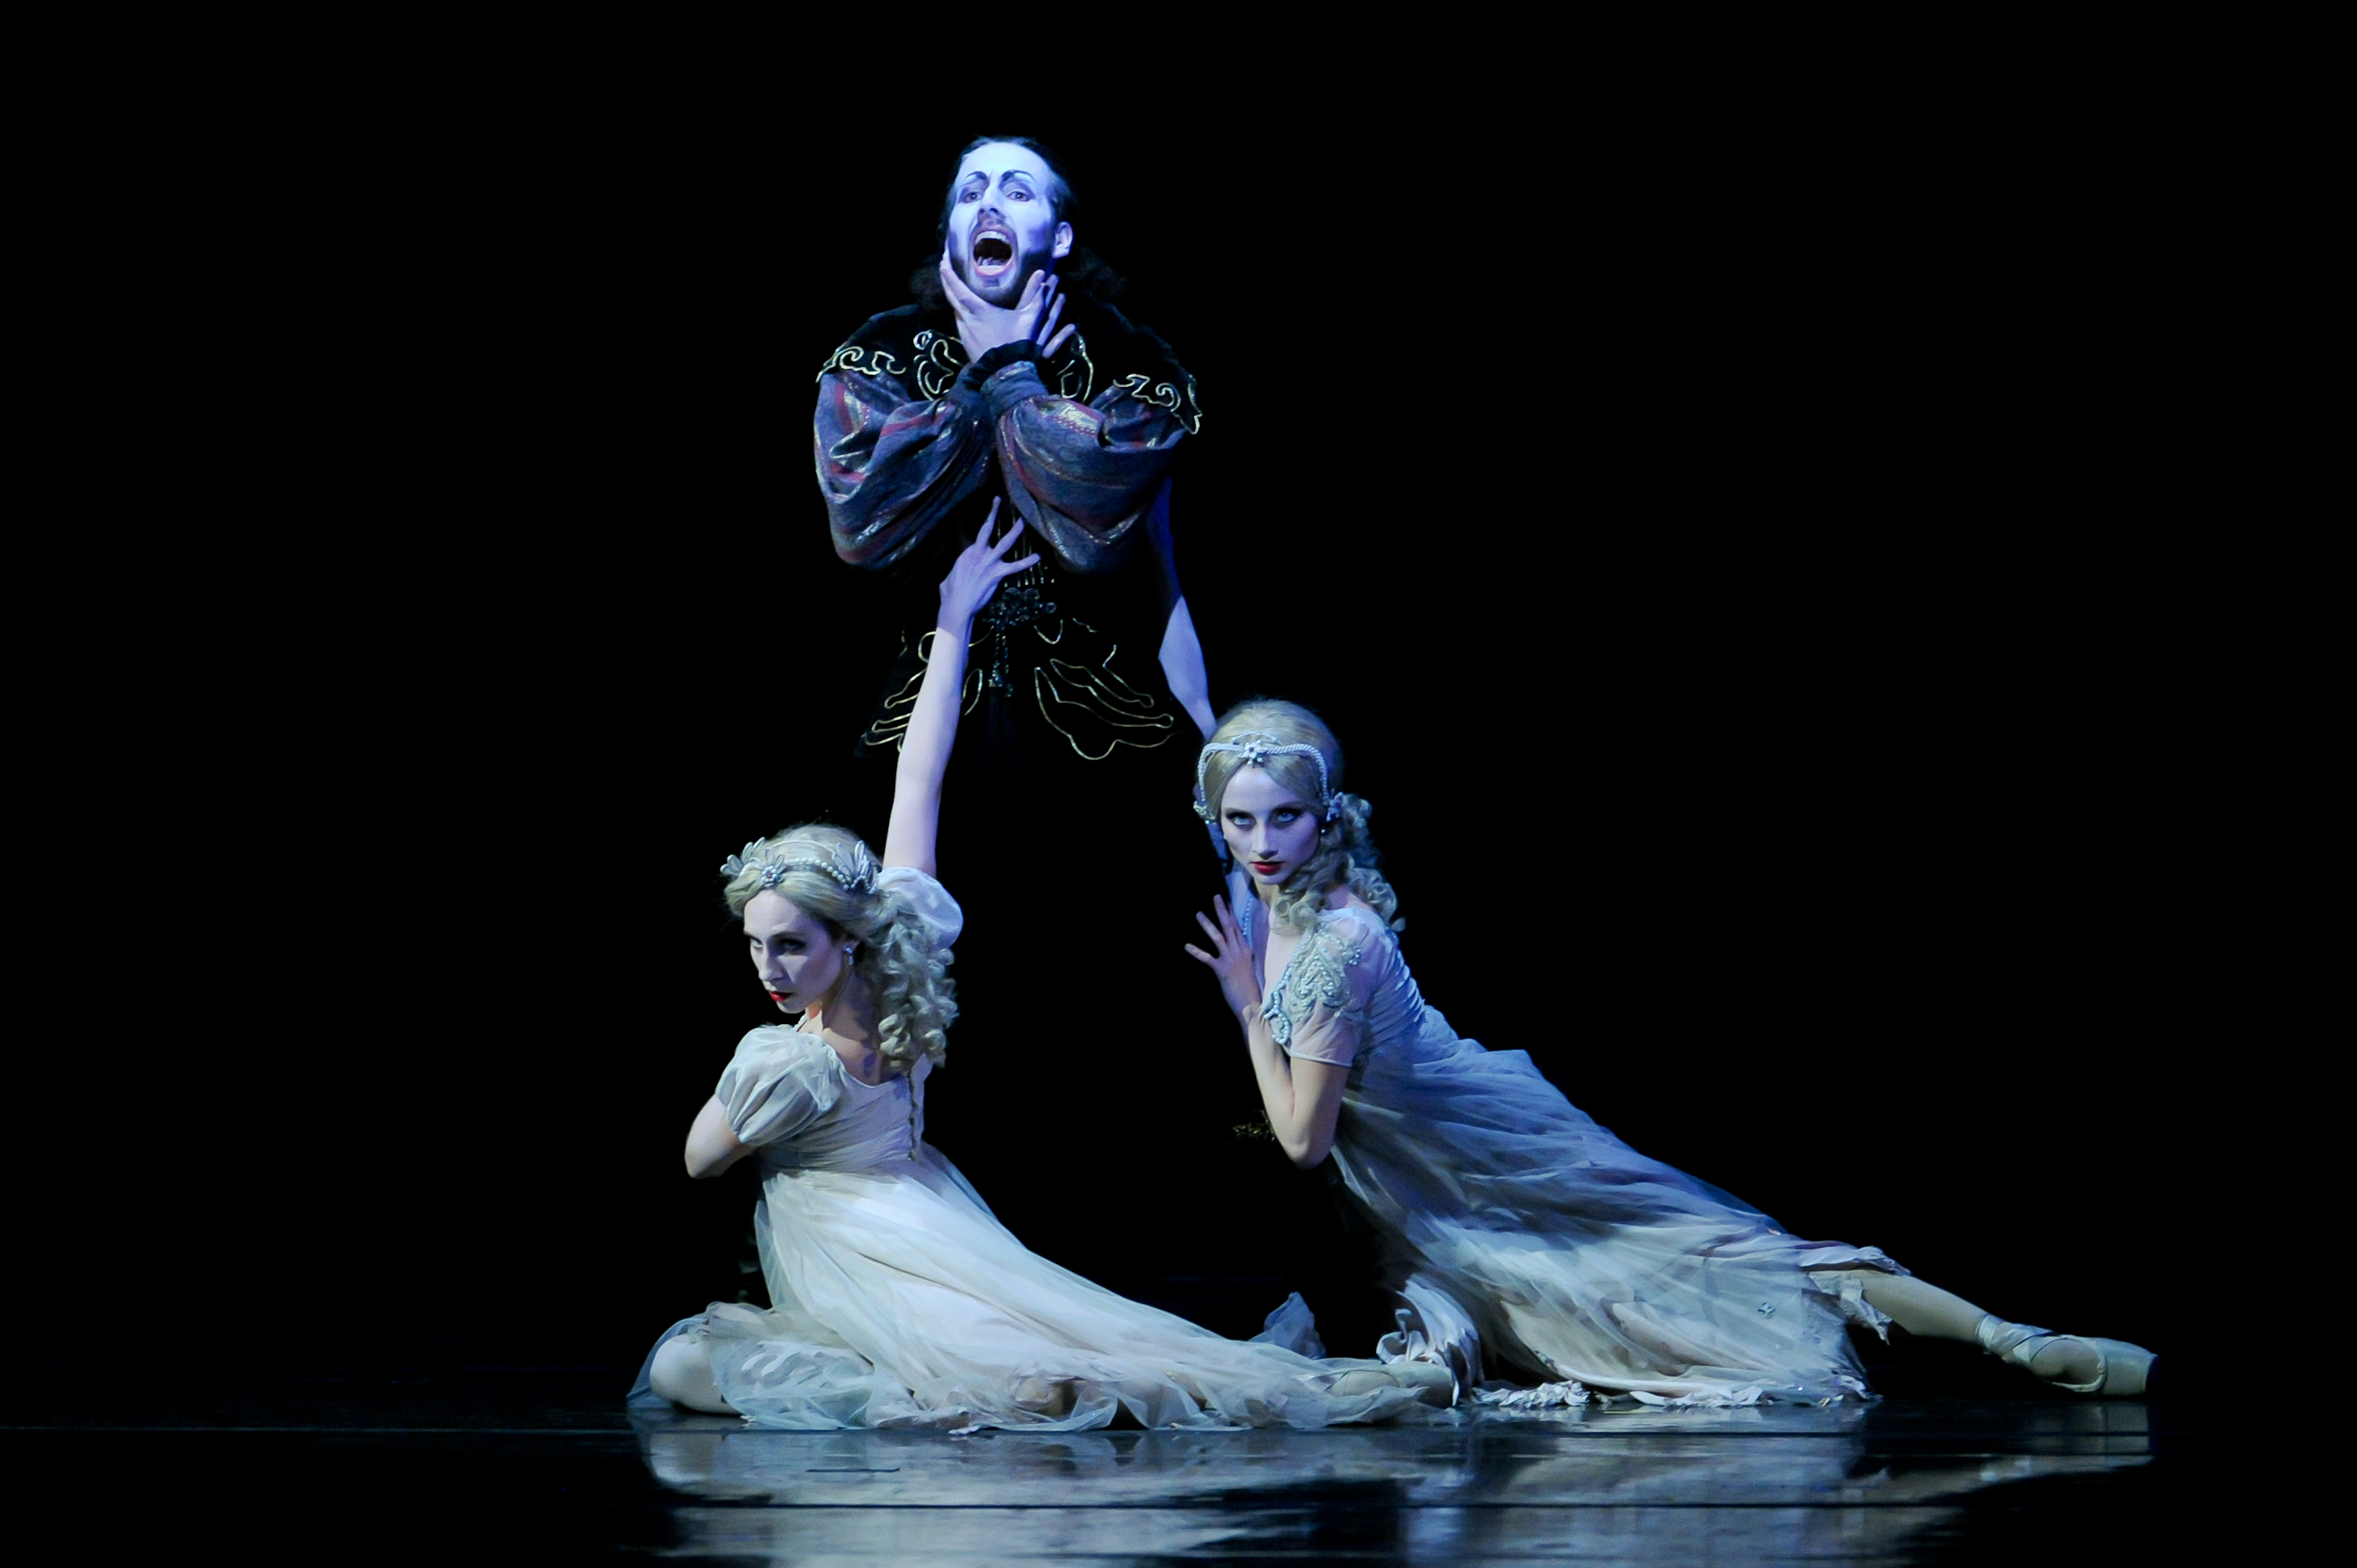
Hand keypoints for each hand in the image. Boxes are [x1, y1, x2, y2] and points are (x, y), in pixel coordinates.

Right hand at [935, 499, 1040, 629]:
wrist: (957, 604)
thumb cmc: (950, 593)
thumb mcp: (950, 576)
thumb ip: (957, 570)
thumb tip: (957, 573)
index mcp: (967, 553)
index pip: (976, 536)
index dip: (982, 525)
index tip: (988, 515)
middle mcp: (978, 553)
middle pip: (987, 529)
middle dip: (992, 513)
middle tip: (999, 500)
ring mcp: (989, 562)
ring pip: (1004, 543)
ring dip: (1015, 531)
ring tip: (1023, 521)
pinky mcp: (997, 573)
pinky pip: (1015, 566)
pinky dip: (1026, 561)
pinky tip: (1037, 557)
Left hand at [939, 254, 1079, 361]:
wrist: (1005, 373)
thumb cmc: (1015, 344)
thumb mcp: (1028, 319)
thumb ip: (1035, 296)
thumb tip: (1042, 274)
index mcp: (977, 310)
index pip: (956, 287)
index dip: (948, 273)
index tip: (943, 259)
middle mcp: (965, 319)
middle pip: (950, 295)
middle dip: (946, 279)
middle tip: (944, 264)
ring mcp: (963, 331)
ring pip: (954, 308)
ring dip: (952, 295)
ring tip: (954, 283)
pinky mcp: (965, 341)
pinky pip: (959, 319)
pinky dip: (958, 309)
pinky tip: (964, 307)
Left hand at [1185, 894, 1262, 1022]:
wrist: (1252, 1005)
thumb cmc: (1250, 989)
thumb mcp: (1250, 968)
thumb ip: (1243, 956)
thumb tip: (1239, 948)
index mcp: (1247, 950)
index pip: (1238, 928)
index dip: (1232, 914)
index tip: (1227, 902)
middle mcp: (1240, 951)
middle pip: (1230, 926)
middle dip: (1222, 911)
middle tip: (1216, 897)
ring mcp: (1231, 960)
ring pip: (1218, 937)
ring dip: (1207, 925)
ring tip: (1198, 914)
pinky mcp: (1222, 970)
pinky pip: (1207, 958)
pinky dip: (1196, 951)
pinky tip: (1186, 945)